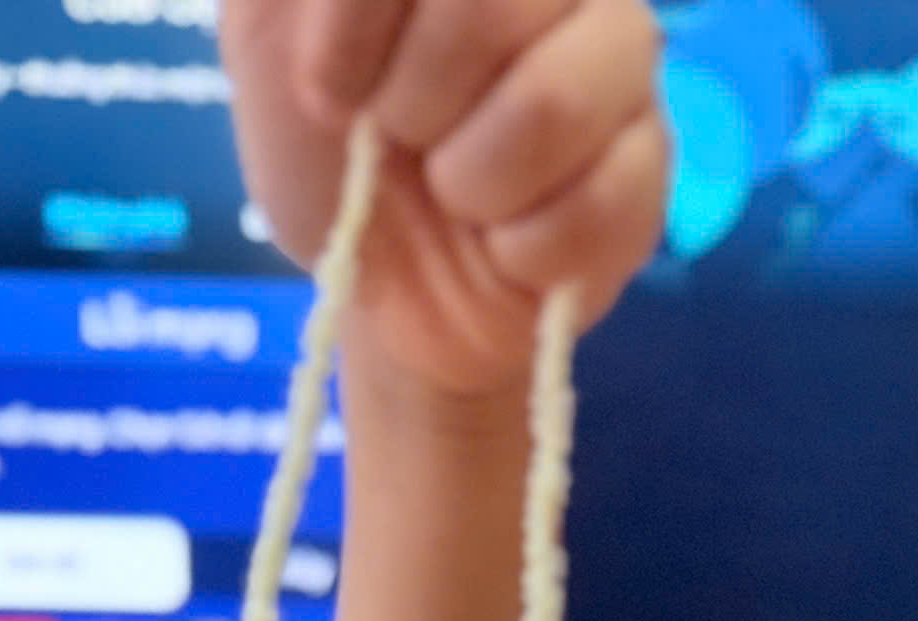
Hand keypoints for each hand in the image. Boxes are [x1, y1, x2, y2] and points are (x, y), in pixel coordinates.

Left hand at [220, 0, 669, 397]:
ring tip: (456, 195)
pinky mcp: (648, 165)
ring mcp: (618, 60)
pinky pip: (595, 202)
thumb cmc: (331, 154)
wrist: (383, 295)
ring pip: (551, 101)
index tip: (327, 90)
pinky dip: (520, 251)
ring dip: (470, 180)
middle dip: (416, 101)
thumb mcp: (268, 36)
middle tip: (401, 139)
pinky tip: (505, 247)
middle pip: (493, 3)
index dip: (363, 18)